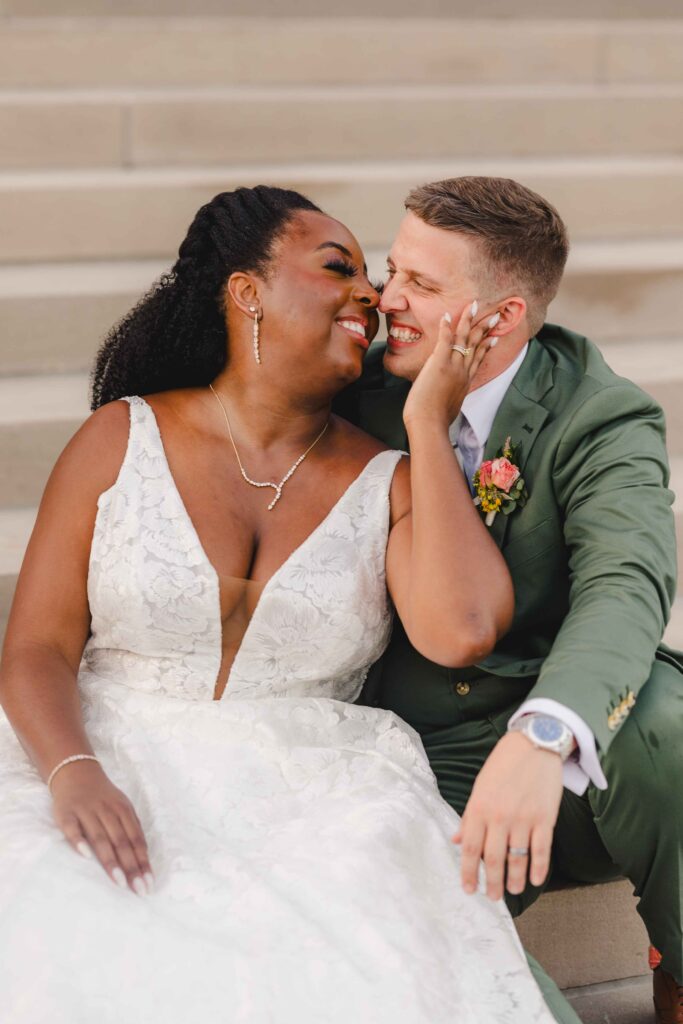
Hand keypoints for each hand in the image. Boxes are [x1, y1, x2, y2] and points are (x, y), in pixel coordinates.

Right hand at [51, 759, 153, 894]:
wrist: (76, 772)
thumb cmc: (103, 797)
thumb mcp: (122, 807)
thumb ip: (131, 828)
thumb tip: (144, 858)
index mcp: (123, 810)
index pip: (136, 839)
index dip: (143, 862)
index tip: (148, 884)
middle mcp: (107, 811)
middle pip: (122, 841)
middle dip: (131, 867)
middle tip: (139, 890)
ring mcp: (86, 812)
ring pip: (100, 838)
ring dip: (110, 860)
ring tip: (119, 881)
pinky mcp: (66, 814)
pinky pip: (72, 828)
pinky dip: (78, 841)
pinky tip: (85, 856)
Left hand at [402, 300, 494, 428]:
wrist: (430, 424)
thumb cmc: (435, 422)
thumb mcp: (448, 410)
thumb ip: (449, 401)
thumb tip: (444, 404)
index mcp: (465, 382)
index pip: (478, 360)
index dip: (486, 347)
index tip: (493, 338)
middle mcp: (462, 372)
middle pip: (476, 345)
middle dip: (485, 328)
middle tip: (495, 314)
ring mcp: (453, 366)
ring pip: (463, 339)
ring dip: (469, 320)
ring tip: (474, 305)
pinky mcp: (440, 363)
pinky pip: (445, 340)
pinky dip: (447, 327)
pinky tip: (448, 315)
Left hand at [453, 732, 562, 900]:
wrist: (535, 743)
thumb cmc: (504, 764)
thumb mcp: (480, 786)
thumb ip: (469, 816)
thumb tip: (456, 840)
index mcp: (479, 807)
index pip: (470, 848)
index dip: (468, 872)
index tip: (468, 889)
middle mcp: (500, 816)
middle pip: (493, 859)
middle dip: (492, 883)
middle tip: (492, 897)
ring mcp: (524, 818)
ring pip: (518, 859)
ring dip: (515, 880)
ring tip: (513, 891)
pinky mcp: (545, 818)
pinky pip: (541, 850)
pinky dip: (539, 869)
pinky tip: (536, 880)